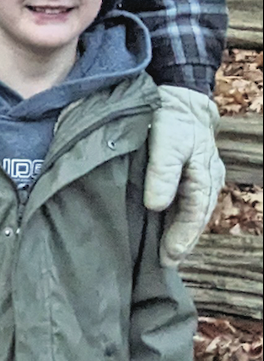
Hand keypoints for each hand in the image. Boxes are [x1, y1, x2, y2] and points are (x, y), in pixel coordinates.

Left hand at [144, 85, 224, 266]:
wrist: (179, 97)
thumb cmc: (174, 119)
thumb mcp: (168, 142)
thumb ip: (162, 172)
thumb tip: (156, 206)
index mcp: (205, 178)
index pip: (194, 216)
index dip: (181, 239)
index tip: (168, 258)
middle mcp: (206, 182)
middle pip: (194, 219)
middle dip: (181, 242)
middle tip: (164, 264)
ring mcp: (198, 178)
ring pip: (189, 212)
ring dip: (177, 231)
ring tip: (161, 254)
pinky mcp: (186, 173)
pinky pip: (183, 201)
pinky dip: (174, 217)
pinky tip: (160, 226)